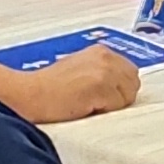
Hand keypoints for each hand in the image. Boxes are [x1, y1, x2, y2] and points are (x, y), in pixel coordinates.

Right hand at [7, 45, 143, 120]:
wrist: (29, 94)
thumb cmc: (50, 87)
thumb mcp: (80, 68)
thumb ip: (102, 71)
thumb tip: (121, 86)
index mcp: (102, 52)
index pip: (130, 73)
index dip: (119, 89)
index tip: (102, 95)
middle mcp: (106, 58)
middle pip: (133, 84)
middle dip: (119, 97)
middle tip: (94, 102)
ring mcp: (104, 71)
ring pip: (127, 97)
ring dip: (111, 105)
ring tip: (88, 103)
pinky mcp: (100, 87)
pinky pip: (116, 106)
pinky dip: (103, 111)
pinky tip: (84, 107)